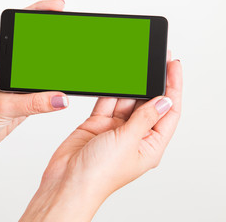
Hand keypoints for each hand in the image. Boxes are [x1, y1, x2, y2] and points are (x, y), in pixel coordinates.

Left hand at [0, 0, 67, 155]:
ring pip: (41, 67)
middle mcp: (7, 66)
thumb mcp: (0, 107)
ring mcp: (16, 82)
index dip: (38, 12)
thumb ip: (31, 103)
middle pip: (34, 43)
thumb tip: (59, 98)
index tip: (58, 7)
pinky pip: (43, 88)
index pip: (18, 26)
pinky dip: (55, 87)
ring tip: (73, 60)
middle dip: (53, 35)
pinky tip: (65, 88)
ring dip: (56, 64)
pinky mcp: (23, 98)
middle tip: (71, 32)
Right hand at [21, 53, 181, 220]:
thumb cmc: (99, 173)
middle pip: (148, 104)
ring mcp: (115, 129)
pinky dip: (110, 91)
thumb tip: (164, 101)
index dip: (173, 88)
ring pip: (126, 101)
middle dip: (151, 84)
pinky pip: (107, 102)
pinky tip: (115, 79)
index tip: (173, 66)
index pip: (168, 112)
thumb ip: (144, 119)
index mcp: (150, 145)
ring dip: (130, 86)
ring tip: (132, 68)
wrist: (68, 180)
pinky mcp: (97, 124)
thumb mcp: (128, 142)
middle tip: (154, 62)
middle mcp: (134, 136)